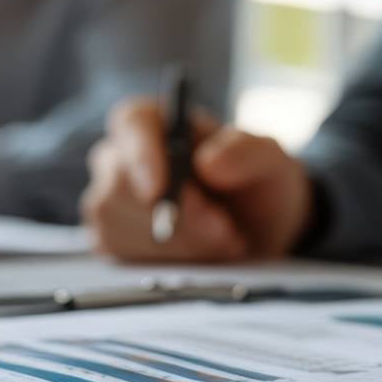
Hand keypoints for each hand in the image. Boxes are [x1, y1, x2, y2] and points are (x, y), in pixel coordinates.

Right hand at [83, 97, 313, 262]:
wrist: (255, 230)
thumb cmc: (254, 183)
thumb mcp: (270, 161)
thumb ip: (246, 152)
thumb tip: (207, 162)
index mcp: (157, 121)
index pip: (131, 124)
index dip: (140, 155)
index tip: (158, 189)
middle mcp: (122, 155)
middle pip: (119, 183)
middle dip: (176, 216)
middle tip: (224, 229)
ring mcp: (110, 199)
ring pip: (119, 224)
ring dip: (179, 242)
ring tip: (222, 240)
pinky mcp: (111, 238)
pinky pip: (123, 252)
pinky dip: (167, 260)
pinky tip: (199, 254)